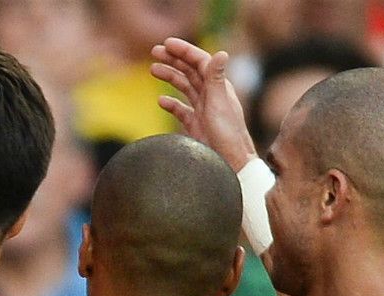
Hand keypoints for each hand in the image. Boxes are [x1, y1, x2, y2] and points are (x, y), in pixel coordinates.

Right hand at [150, 37, 255, 169]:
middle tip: (154, 51)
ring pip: (184, 87)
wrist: (230, 163)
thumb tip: (221, 53)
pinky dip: (171, 104)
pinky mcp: (196, 125)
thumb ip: (216, 79)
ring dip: (169, 77)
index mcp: (218, 86)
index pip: (200, 62)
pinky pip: (181, 110)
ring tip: (153, 69)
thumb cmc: (227, 135)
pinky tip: (161, 101)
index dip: (184, 51)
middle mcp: (211, 95)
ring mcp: (203, 110)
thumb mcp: (219, 104)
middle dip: (173, 60)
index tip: (166, 44)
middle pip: (190, 71)